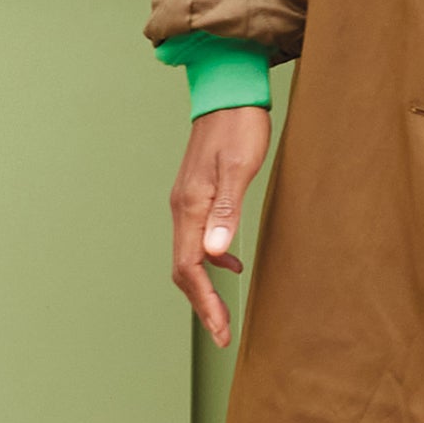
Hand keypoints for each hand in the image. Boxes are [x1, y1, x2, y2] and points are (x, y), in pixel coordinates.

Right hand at [169, 105, 271, 345]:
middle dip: (202, 304)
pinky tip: (232, 265)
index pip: (189, 268)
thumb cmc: (239, 125)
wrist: (228, 88)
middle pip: (184, 269)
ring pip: (188, 255)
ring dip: (205, 286)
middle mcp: (182, 206)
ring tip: (224, 311)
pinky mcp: (196, 192)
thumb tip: (216, 256)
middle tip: (223, 333)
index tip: (221, 332)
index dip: (204, 304)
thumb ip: (227, 210)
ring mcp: (186, 199)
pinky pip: (196, 237)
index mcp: (191, 205)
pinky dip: (210, 260)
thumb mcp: (241, 167)